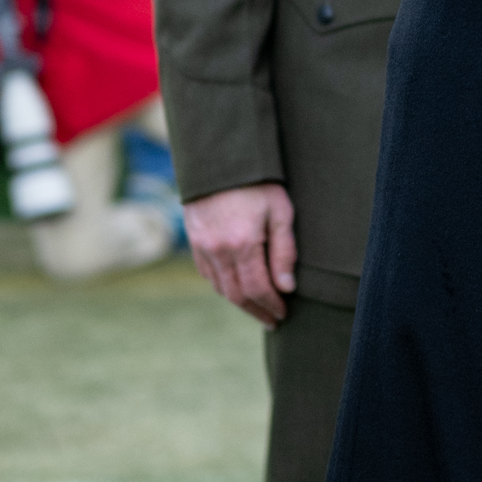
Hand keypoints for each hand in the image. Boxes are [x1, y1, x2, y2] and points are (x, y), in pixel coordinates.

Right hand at [186, 181, 297, 324]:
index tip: (283, 314)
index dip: (271, 305)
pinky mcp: (195, 241)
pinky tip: (236, 290)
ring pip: (220, 287)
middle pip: (237, 294)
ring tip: (258, 310)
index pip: (258, 289)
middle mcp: (218, 250)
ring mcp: (203, 247)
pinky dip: (223, 286)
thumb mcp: (281, 212)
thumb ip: (284, 252)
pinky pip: (208, 274)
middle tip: (273, 321)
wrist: (220, 160)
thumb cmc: (258, 183)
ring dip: (240, 302)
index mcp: (243, 244)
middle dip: (256, 310)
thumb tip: (286, 288)